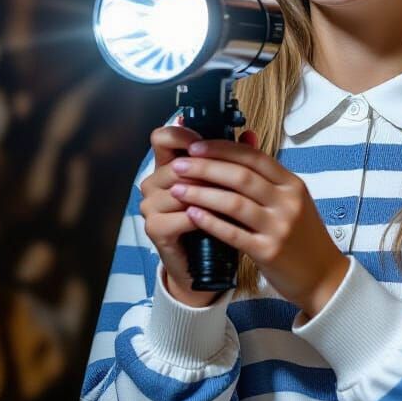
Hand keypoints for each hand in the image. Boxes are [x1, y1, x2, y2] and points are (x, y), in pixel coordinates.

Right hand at [139, 117, 256, 307]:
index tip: (205, 140)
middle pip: (178, 164)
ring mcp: (151, 206)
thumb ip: (236, 159)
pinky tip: (225, 220)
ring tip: (240, 198)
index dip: (182, 135)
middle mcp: (153, 183)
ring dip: (212, 194)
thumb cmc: (217, 220)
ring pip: (182, 190)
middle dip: (210, 170)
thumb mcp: (226, 187)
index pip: (162, 137)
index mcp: (167, 165)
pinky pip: (184, 216)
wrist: (205, 266)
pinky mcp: (156, 229)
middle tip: (239, 174)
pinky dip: (207, 217)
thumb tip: (250, 134)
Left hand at [165, 130, 349, 316]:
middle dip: (204, 168)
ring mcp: (279, 228)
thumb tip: (245, 138)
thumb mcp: (292, 200)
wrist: (323, 276)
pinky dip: (209, 221)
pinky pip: (232, 233)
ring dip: (201, 193)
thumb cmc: (303, 237)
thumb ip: (267, 173)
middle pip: (241, 176)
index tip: (195, 146)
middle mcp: (288, 202)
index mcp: (293, 184)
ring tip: (177, 189)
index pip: (254, 157)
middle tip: (179, 165)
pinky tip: (192, 214)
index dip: (222, 149)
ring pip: (233, 203)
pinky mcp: (268, 252)